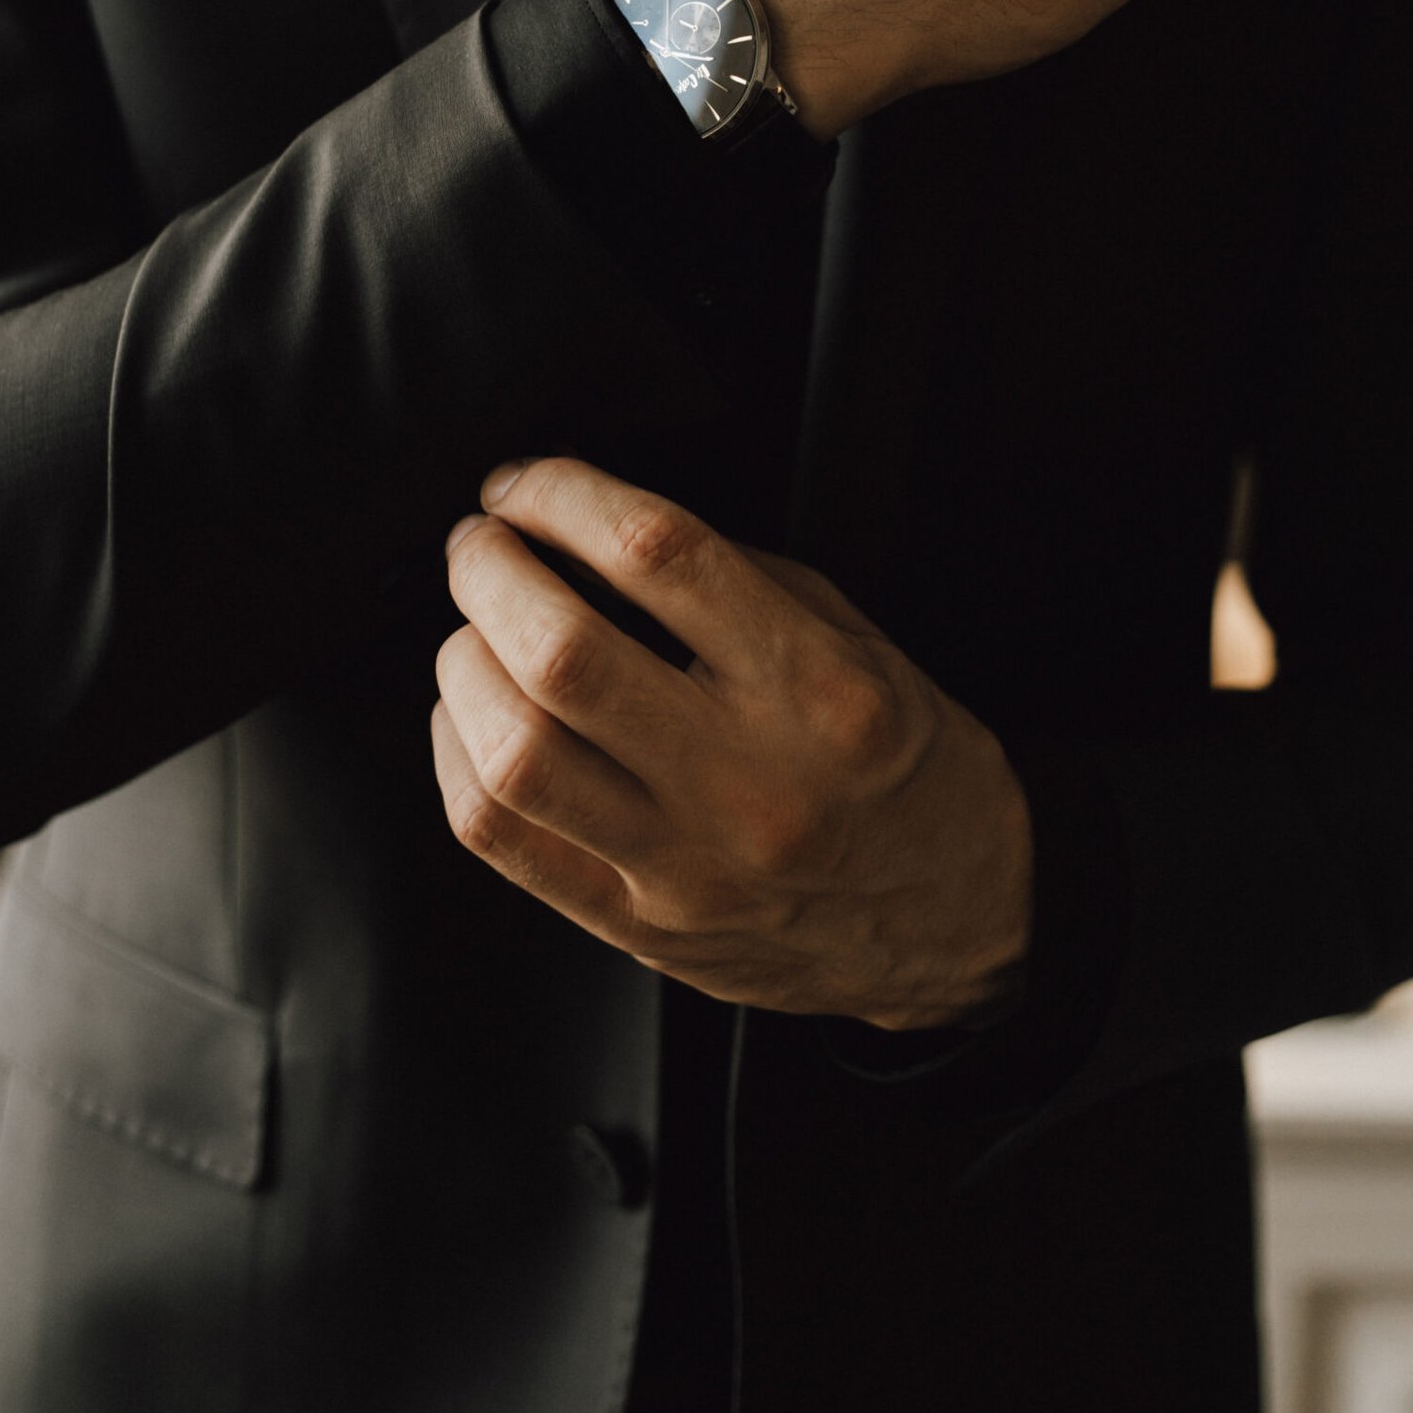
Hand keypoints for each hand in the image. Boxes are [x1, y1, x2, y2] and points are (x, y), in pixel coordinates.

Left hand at [432, 459, 1032, 1029]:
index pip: (659, 555)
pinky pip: (501, 838)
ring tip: (474, 630)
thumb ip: (735, 580)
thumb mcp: (859, 642)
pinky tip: (472, 717)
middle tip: (482, 545)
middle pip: (563, 654)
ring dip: (464, 664)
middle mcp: (749, 780)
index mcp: (818, 689)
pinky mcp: (637, 928)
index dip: (566, 496)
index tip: (529, 485)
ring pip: (514, 756)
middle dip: (491, 572)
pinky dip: (457, 757)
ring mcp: (686, 867)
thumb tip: (591, 528)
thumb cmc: (901, 767)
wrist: (955, 928)